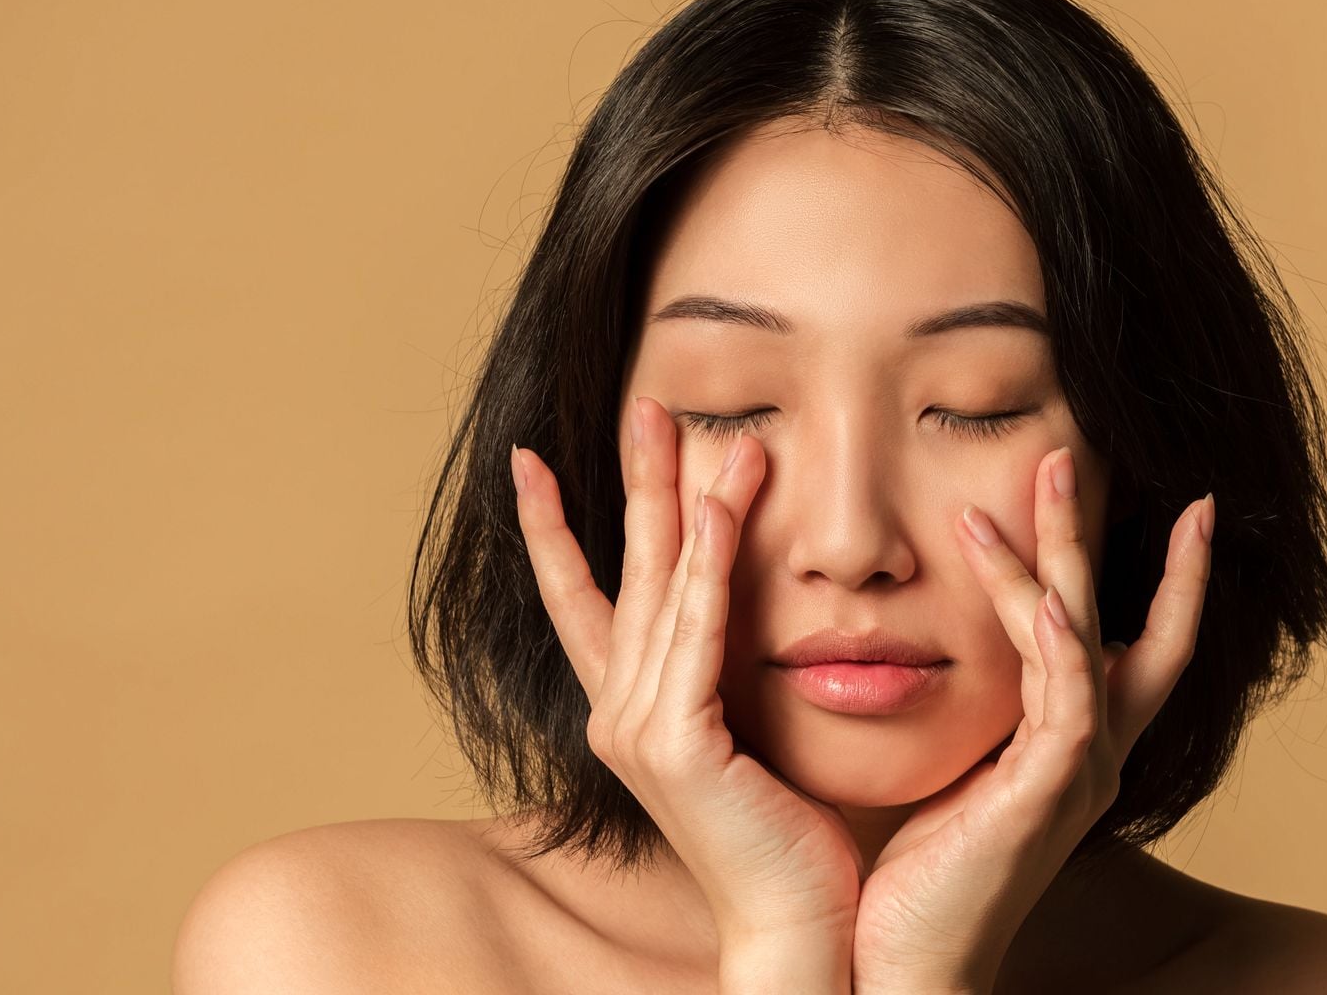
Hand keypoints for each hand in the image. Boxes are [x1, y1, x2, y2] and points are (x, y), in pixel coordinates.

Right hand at [509, 397, 861, 967]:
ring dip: (681, 502)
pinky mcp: (677, 744)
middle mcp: (618, 715)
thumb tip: (745, 606)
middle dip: (630, 484)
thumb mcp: (747, 736)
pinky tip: (721, 503)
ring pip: (660, 589)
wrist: (797, 923)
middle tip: (645, 403)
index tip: (529, 464)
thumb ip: (729, 672)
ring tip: (701, 427)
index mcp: (631, 713)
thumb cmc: (785, 837)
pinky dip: (707, 563)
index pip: (582, 602)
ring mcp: (638, 730)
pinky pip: (695, 632)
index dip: (553, 532)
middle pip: (621, 573)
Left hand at [850, 445, 1214, 994]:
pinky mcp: (1047, 790)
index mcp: (1075, 750)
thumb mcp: (964, 775)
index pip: (1137, 646)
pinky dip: (1052, 630)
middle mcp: (1093, 755)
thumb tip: (954, 655)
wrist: (911, 965)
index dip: (1168, 580)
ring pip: (1087, 636)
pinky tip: (1023, 579)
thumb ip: (984, 719)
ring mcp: (1079, 772)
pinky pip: (1063, 692)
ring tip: (1041, 476)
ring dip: (1064, 554)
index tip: (1189, 509)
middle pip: (1126, 622)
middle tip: (1074, 455)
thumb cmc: (924, 877)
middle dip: (1103, 537)